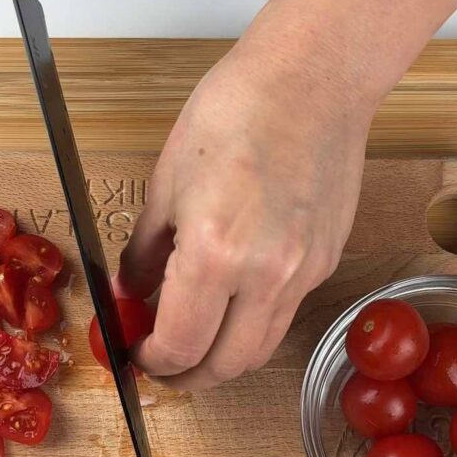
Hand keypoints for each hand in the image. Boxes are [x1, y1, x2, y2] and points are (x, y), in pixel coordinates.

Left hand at [119, 39, 372, 390]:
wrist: (312, 79)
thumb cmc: (237, 110)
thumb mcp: (167, 181)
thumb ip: (146, 250)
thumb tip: (132, 290)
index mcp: (215, 254)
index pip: (180, 345)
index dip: (152, 361)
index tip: (138, 355)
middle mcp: (266, 275)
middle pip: (225, 366)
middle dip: (187, 376)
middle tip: (163, 365)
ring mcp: (303, 272)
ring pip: (261, 349)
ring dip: (224, 359)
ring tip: (197, 343)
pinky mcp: (325, 262)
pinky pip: (285, 313)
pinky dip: (253, 323)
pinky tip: (232, 301)